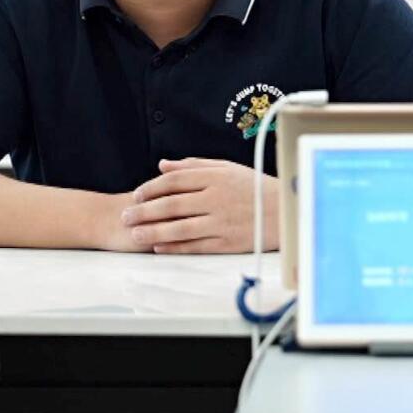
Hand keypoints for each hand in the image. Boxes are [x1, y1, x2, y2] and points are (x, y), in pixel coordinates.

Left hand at [118, 158, 278, 253]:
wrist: (287, 211)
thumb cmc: (254, 187)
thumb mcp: (226, 168)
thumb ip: (193, 166)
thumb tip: (162, 165)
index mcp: (215, 178)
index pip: (174, 181)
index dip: (151, 188)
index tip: (136, 195)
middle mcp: (216, 199)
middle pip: (171, 204)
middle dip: (144, 211)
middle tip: (125, 216)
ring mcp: (222, 222)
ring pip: (180, 227)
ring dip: (153, 231)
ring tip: (134, 234)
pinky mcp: (228, 242)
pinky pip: (196, 245)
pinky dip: (175, 247)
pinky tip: (158, 247)